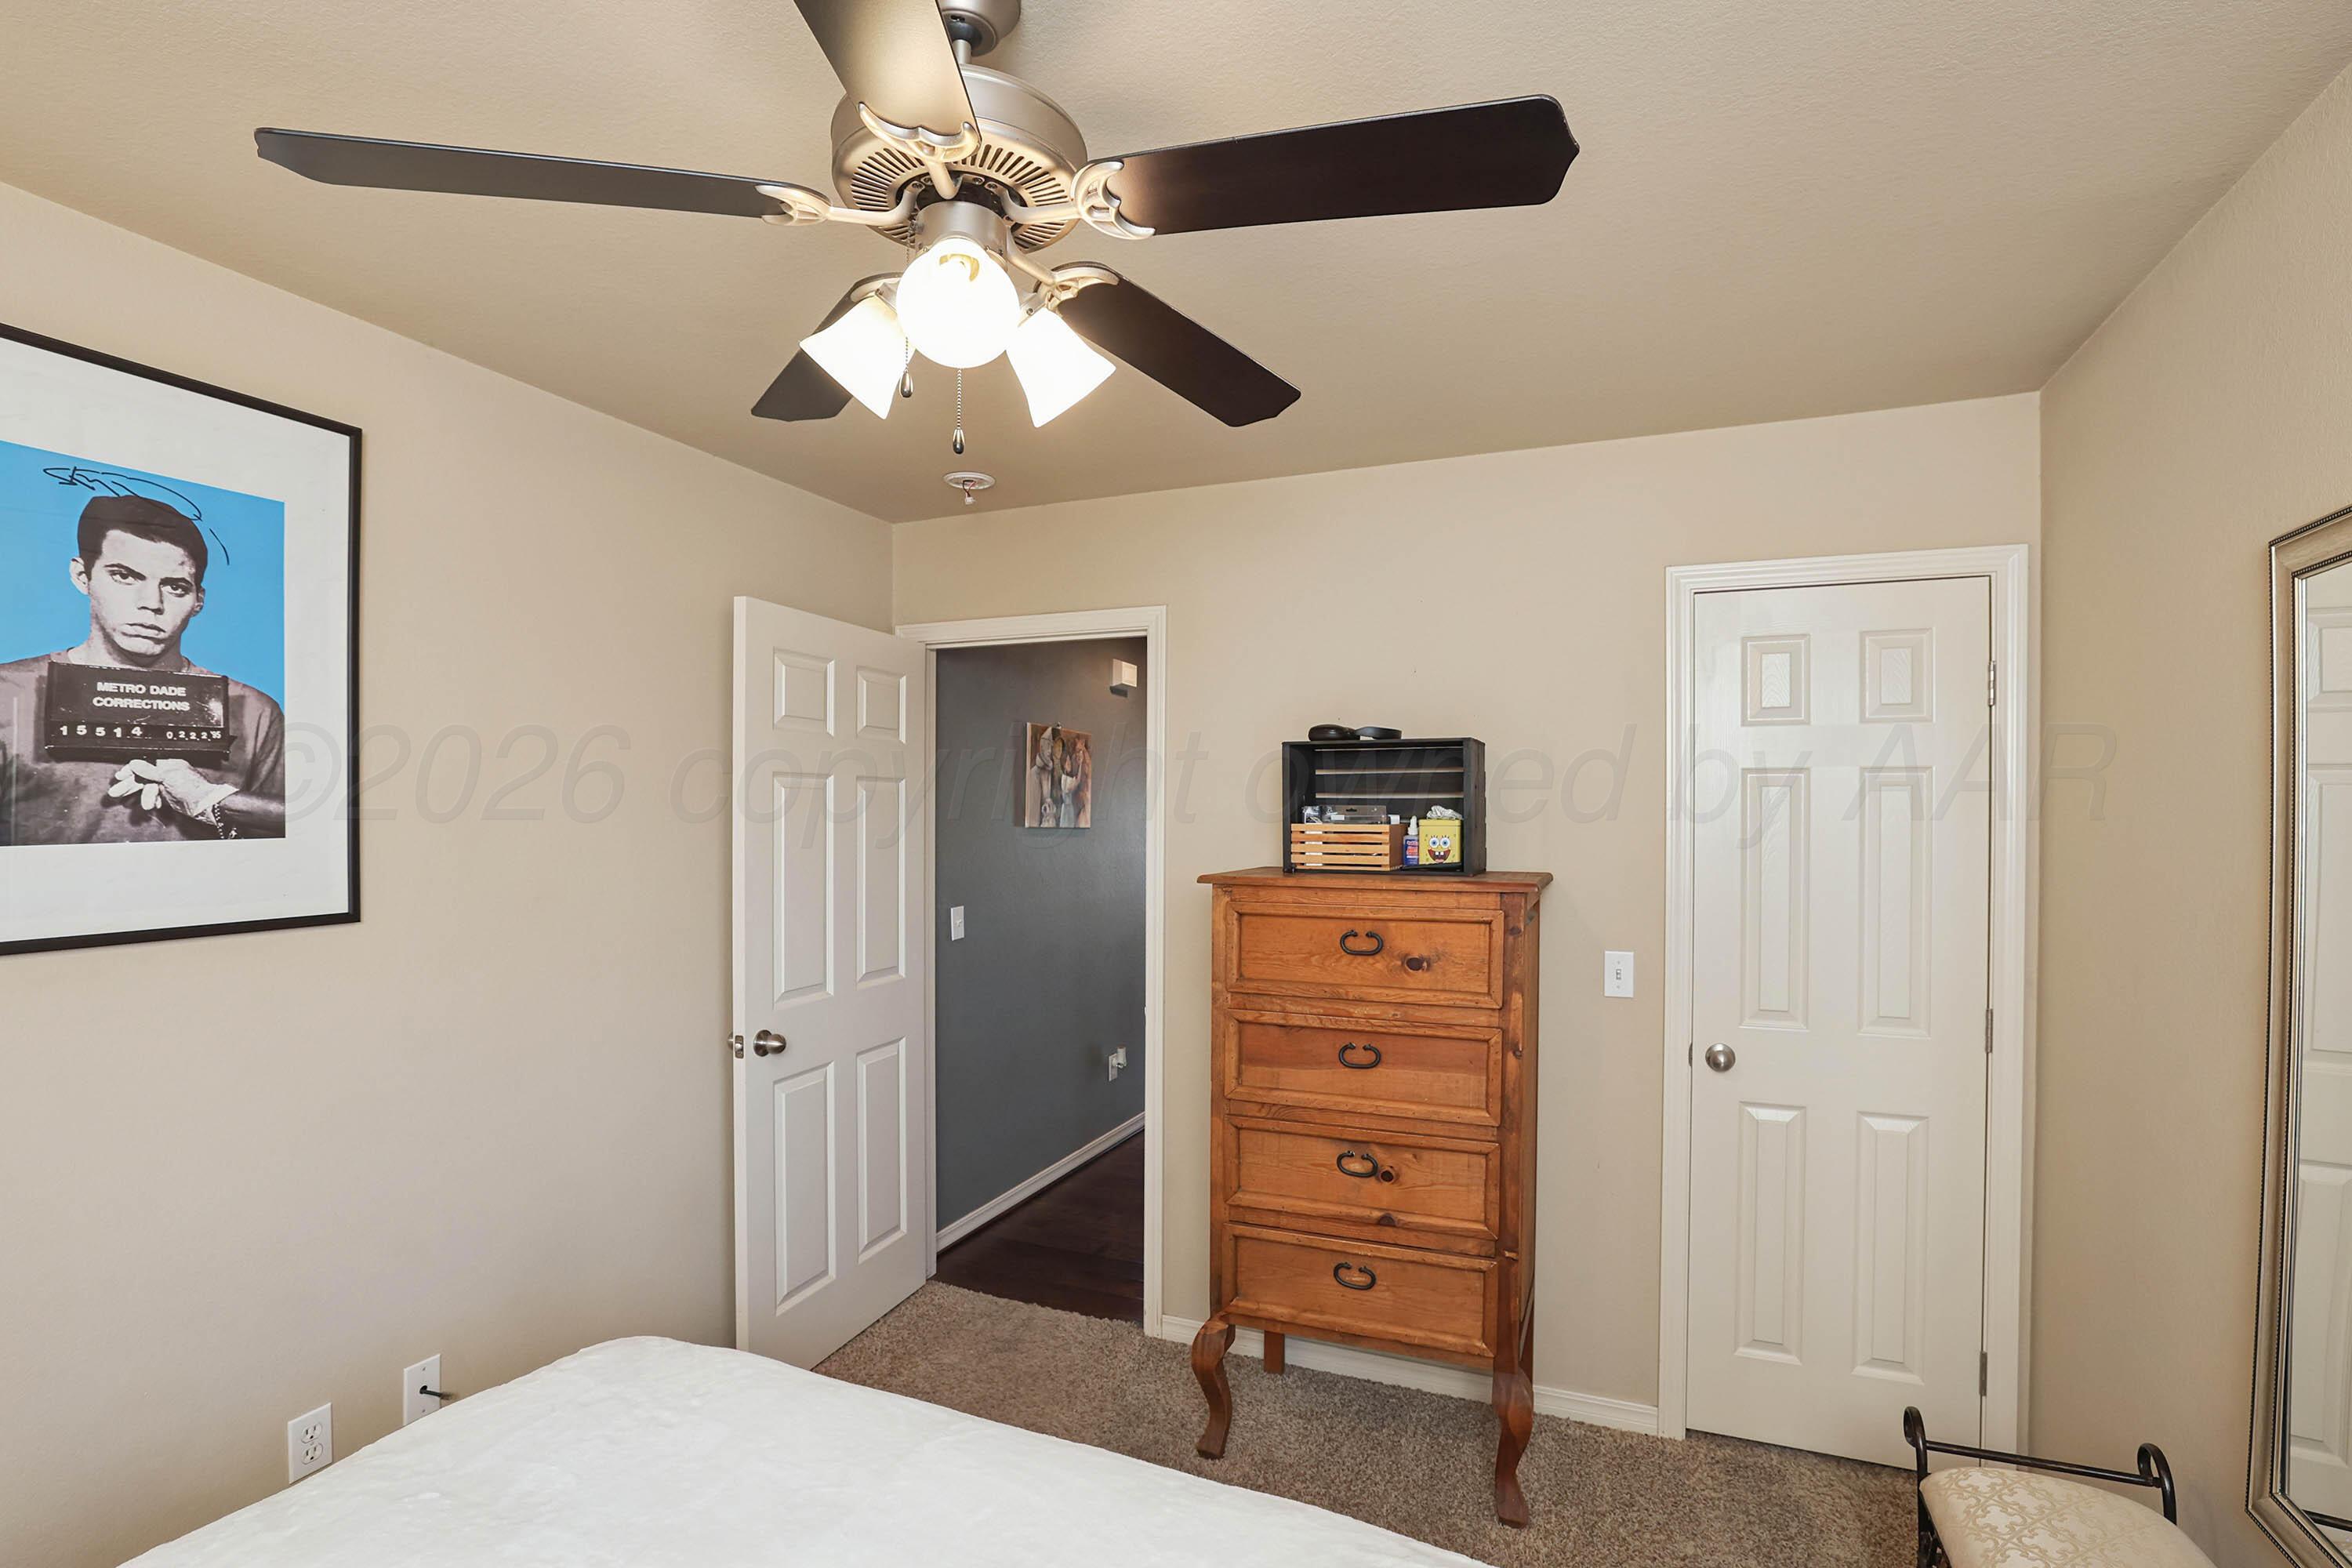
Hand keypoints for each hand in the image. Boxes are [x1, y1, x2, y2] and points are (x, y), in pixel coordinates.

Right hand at [107, 759, 236, 821]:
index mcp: (168, 764)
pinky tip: (152, 806)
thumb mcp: (168, 777)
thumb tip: (134, 763)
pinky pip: (157, 798)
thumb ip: (150, 771)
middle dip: (130, 786)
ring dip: (144, 797)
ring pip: (149, 789)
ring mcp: (169, 785)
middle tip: (115, 793)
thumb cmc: (192, 788)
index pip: (145, 765)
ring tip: (140, 805)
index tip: (120, 777)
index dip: (131, 771)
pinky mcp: (171, 796)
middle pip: (144, 778)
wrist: (205, 804)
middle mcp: (168, 773)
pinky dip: (153, 801)